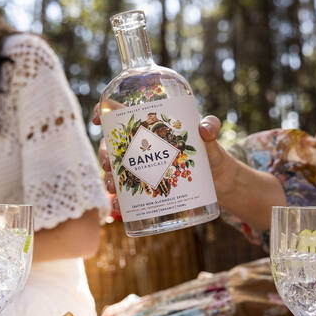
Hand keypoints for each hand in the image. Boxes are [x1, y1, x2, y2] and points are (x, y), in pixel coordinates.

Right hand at [93, 103, 236, 198]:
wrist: (218, 181)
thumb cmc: (210, 154)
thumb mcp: (210, 139)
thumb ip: (210, 128)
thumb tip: (204, 128)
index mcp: (149, 125)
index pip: (120, 113)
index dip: (104, 111)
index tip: (98, 118)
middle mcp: (140, 144)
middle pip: (111, 143)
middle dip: (105, 153)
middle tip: (110, 163)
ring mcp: (140, 165)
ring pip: (114, 167)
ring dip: (108, 176)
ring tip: (114, 187)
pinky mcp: (145, 184)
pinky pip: (125, 189)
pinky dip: (119, 197)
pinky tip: (119, 204)